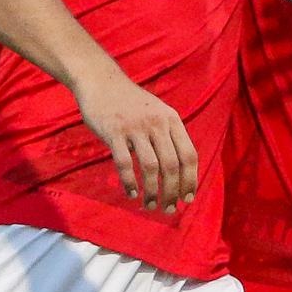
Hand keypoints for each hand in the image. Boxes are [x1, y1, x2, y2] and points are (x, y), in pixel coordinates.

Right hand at [74, 69, 197, 212]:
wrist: (100, 81)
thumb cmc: (129, 102)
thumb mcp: (156, 112)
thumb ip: (168, 135)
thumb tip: (179, 170)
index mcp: (171, 120)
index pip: (189, 155)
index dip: (190, 181)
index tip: (187, 199)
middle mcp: (157, 123)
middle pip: (172, 165)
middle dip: (172, 192)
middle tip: (168, 209)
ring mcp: (135, 127)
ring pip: (151, 168)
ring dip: (152, 192)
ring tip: (149, 206)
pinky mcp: (114, 132)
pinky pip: (125, 163)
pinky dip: (130, 182)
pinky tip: (131, 194)